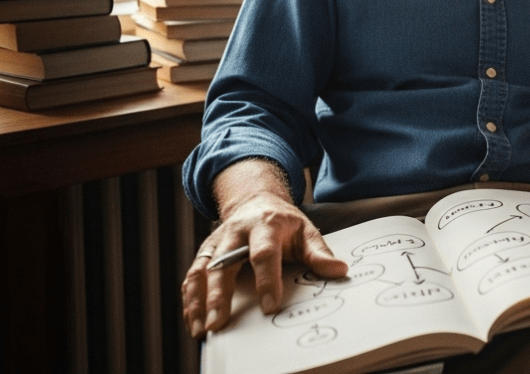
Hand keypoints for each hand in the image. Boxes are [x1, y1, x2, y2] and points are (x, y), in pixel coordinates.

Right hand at [181, 190, 346, 338]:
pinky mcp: (205, 253)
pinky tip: (194, 320)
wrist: (256, 201)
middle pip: (223, 264)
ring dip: (198, 301)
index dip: (267, 280)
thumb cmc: (283, 222)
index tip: (270, 306)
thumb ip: (319, 252)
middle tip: (219, 322)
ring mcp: (217, 243)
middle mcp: (235, 233)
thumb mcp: (305, 230)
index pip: (264, 254)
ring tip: (202, 328)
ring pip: (201, 271)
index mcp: (265, 225)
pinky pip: (192, 276)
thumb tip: (339, 270)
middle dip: (219, 295)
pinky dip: (190, 299)